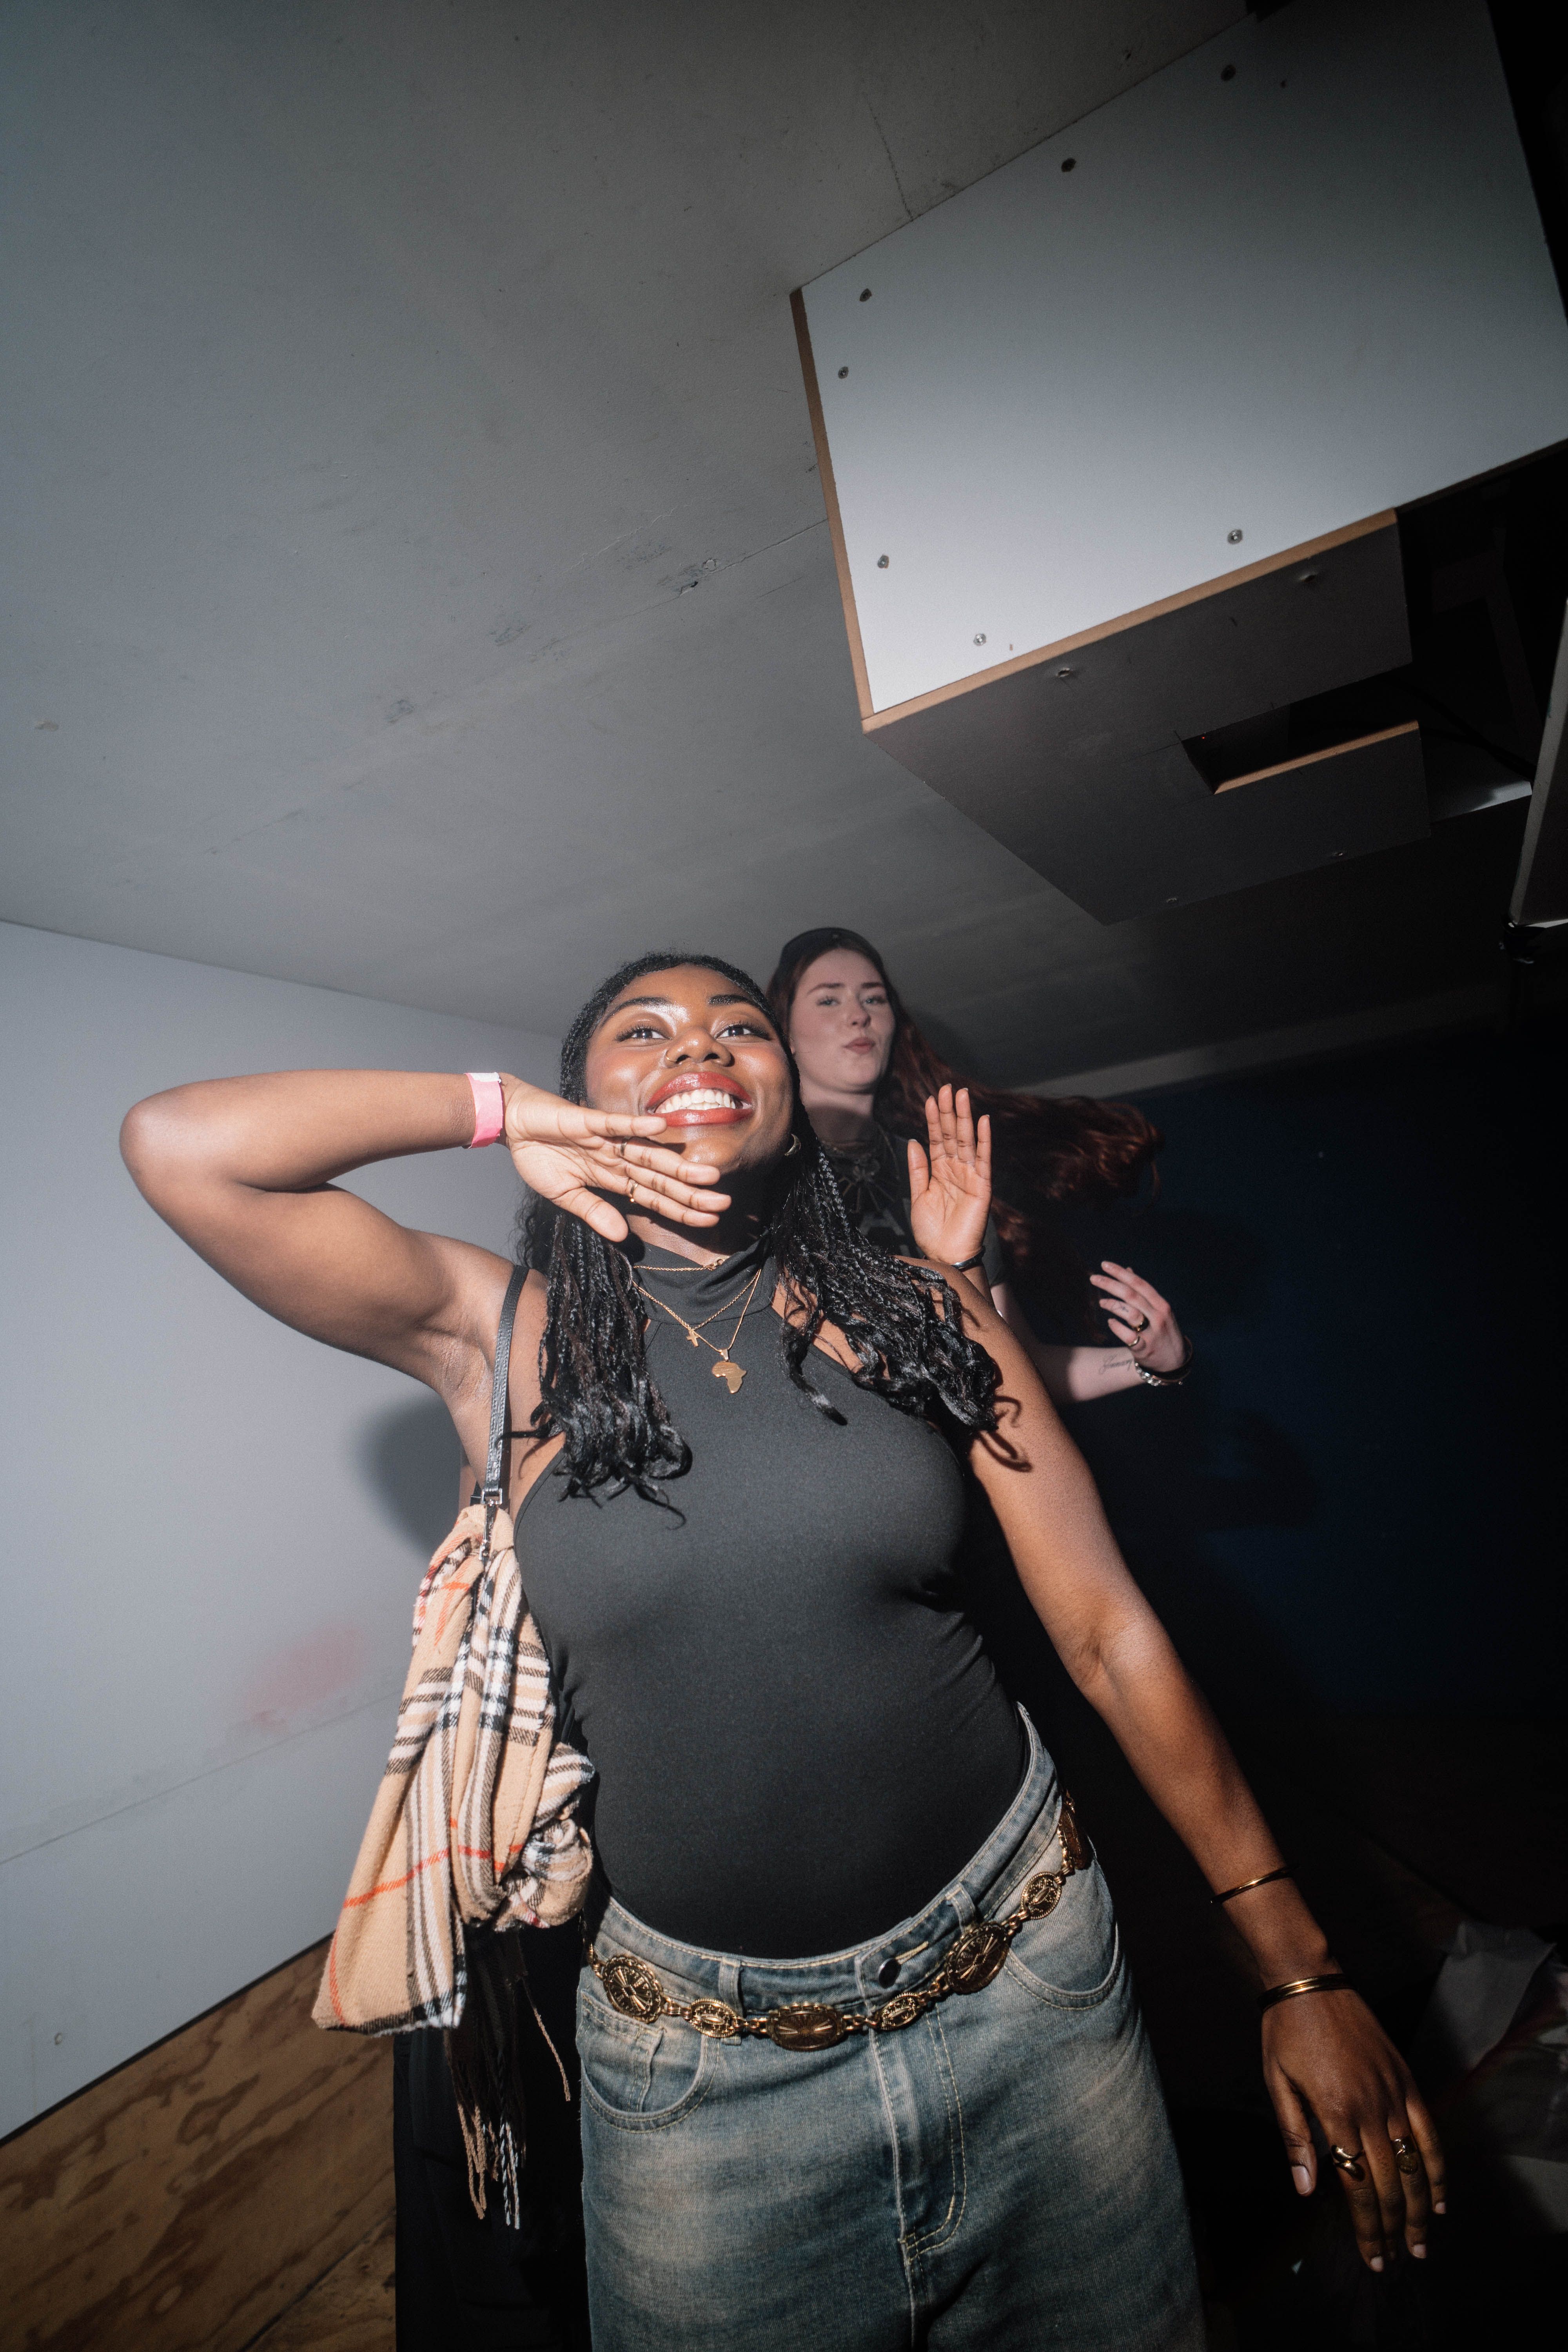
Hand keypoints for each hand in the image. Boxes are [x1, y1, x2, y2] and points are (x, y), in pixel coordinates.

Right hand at [500, 1079, 727, 1242]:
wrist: (513, 1125)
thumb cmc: (539, 1156)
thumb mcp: (565, 1195)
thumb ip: (593, 1212)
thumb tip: (621, 1236)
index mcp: (612, 1177)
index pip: (653, 1197)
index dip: (680, 1208)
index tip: (708, 1220)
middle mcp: (617, 1158)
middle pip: (660, 1177)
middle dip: (691, 1191)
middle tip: (724, 1203)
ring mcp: (605, 1140)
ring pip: (648, 1153)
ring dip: (677, 1163)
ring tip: (708, 1174)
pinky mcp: (588, 1121)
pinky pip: (616, 1123)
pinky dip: (637, 1125)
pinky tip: (662, 1128)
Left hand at [907, 1086, 991, 1271]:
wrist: (943, 1255)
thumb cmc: (931, 1230)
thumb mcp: (917, 1196)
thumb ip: (917, 1169)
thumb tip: (913, 1140)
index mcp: (939, 1171)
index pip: (936, 1139)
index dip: (934, 1119)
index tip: (930, 1098)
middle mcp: (955, 1169)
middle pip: (952, 1134)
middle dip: (949, 1112)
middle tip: (946, 1088)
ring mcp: (970, 1176)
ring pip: (967, 1141)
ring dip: (964, 1118)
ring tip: (961, 1095)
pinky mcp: (982, 1186)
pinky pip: (984, 1160)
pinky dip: (984, 1141)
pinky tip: (983, 1122)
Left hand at [1090, 1261, 1184, 1372]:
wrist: (1174, 1362)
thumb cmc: (1163, 1331)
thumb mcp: (1159, 1310)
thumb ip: (1143, 1292)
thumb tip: (1128, 1271)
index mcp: (1161, 1305)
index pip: (1139, 1284)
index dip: (1121, 1273)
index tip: (1104, 1265)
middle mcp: (1158, 1317)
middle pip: (1131, 1295)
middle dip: (1110, 1284)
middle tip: (1094, 1278)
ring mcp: (1152, 1333)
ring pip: (1130, 1313)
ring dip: (1112, 1304)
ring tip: (1101, 1302)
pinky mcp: (1144, 1349)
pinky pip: (1128, 1335)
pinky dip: (1116, 1327)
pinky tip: (1111, 1322)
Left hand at [1263, 1989, 1444, 2268]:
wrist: (1310, 1981)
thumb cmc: (1285, 2032)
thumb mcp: (1277, 2083)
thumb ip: (1295, 2138)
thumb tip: (1305, 2190)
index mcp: (1335, 2113)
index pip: (1357, 2188)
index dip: (1368, 2228)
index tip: (1373, 2258)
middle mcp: (1370, 2109)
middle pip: (1390, 2185)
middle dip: (1395, 2230)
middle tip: (1397, 2262)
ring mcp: (1393, 2094)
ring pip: (1415, 2165)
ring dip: (1422, 2210)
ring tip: (1422, 2244)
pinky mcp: (1406, 2080)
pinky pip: (1429, 2131)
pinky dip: (1437, 2167)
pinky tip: (1439, 2196)